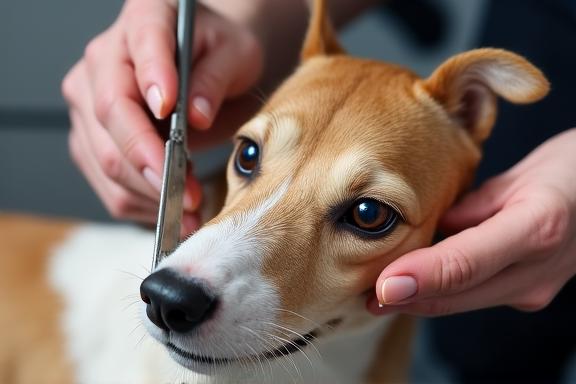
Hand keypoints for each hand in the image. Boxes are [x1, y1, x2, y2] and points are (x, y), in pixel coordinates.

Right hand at [62, 0, 262, 231]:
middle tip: (189, 193)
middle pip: (113, 116)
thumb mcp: (236, 54)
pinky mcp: (91, 138)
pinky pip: (106, 182)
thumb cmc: (217, 54)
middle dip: (153, 163)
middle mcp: (105, 60)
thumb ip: (217, 76)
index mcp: (145, 19)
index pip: (143, 47)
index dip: (154, 81)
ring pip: (105, 158)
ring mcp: (89, 100)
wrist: (202, 66)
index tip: (173, 113)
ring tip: (187, 209)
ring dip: (148, 194)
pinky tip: (169, 210)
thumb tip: (196, 115)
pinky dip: (139, 204)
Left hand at [369, 128, 575, 315]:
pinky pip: (474, 295)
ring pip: (463, 301)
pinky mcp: (528, 293)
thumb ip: (471, 206)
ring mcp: (535, 287)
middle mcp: (538, 267)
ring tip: (376, 296)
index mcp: (537, 225)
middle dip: (408, 299)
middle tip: (365, 297)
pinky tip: (411, 287)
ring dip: (420, 300)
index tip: (383, 287)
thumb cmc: (566, 173)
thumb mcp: (518, 175)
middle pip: (460, 293)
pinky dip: (441, 292)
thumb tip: (430, 230)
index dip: (422, 277)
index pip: (467, 260)